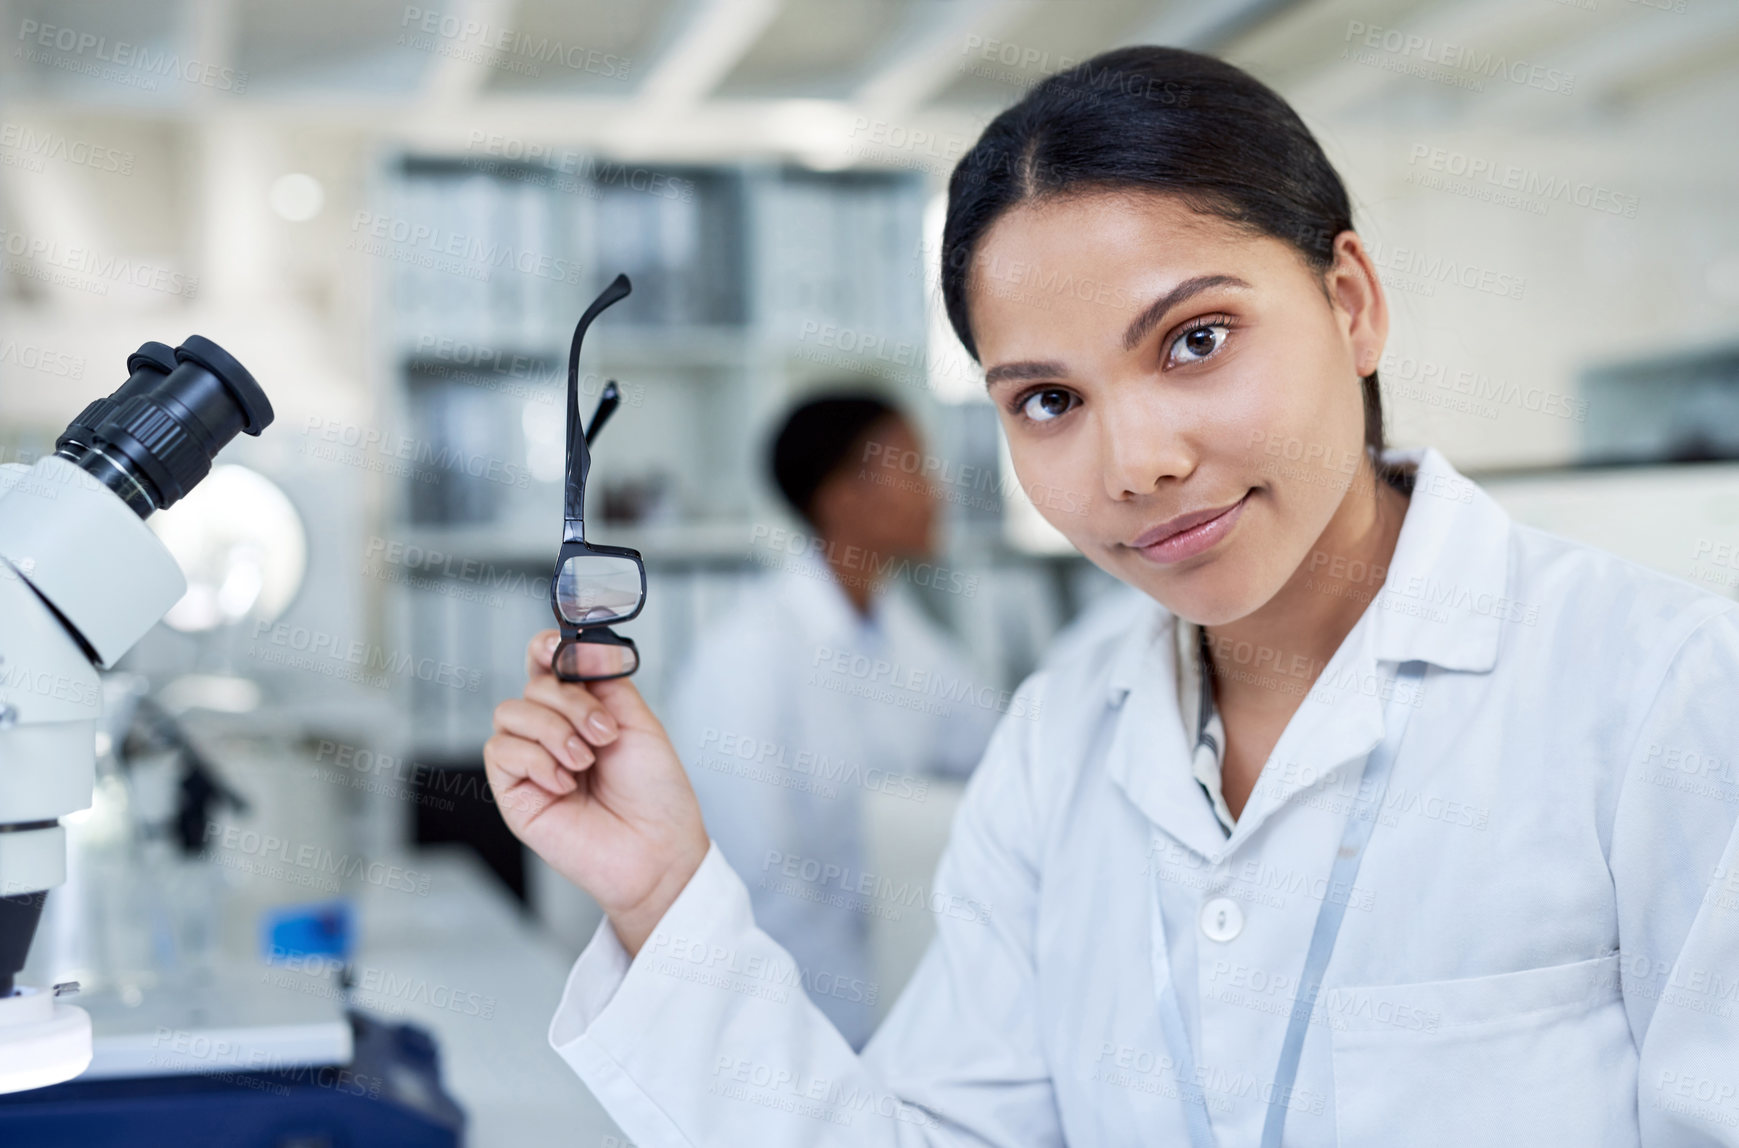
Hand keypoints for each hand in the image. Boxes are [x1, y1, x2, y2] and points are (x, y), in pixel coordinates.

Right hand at [484, 630, 708, 956]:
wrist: (657, 850)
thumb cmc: (654, 795)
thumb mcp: (638, 722)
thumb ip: (604, 681)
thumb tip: (578, 648)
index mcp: (581, 711)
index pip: (546, 665)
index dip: (546, 648)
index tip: (563, 650)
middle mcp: (550, 732)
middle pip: (533, 685)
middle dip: (571, 702)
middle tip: (604, 735)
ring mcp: (530, 762)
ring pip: (510, 712)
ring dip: (554, 731)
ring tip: (585, 762)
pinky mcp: (513, 792)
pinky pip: (500, 751)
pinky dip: (537, 760)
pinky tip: (565, 784)